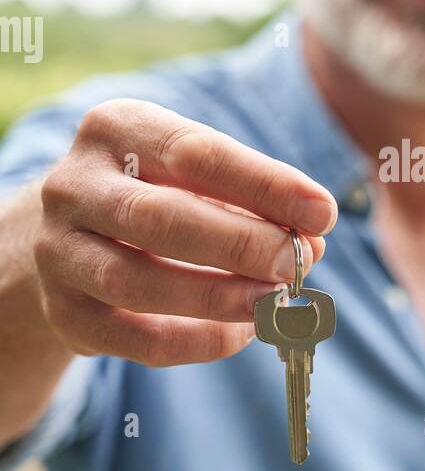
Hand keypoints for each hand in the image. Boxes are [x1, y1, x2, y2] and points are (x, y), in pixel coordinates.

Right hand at [33, 98, 337, 365]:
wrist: (64, 235)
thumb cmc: (154, 193)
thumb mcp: (192, 174)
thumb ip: (249, 199)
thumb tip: (312, 239)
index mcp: (116, 129)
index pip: (197, 153)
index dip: (265, 185)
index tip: (322, 212)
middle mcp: (73, 185)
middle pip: (161, 218)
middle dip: (242, 243)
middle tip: (299, 260)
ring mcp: (57, 251)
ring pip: (137, 282)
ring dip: (218, 295)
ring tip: (274, 301)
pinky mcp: (62, 312)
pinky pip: (134, 338)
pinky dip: (195, 340)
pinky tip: (241, 333)